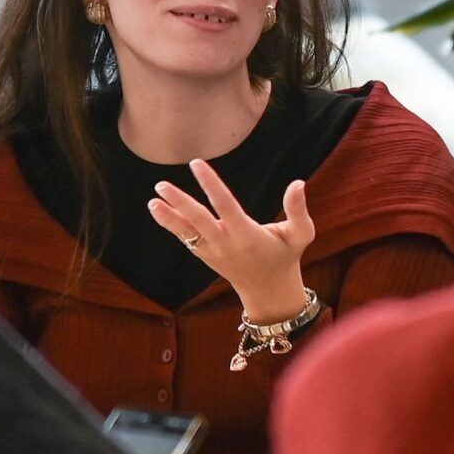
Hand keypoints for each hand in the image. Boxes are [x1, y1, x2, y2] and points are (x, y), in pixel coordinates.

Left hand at [149, 160, 314, 323]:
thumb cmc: (285, 255)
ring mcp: (213, 251)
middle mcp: (226, 244)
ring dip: (168, 217)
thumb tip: (298, 183)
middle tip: (162, 185)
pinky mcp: (206, 255)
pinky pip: (185, 239)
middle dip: (180, 203)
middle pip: (199, 221)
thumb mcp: (301, 234)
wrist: (268, 289)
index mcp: (248, 235)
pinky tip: (158, 209)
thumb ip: (298, 209)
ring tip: (153, 201)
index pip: (225, 206)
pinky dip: (171, 225)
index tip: (197, 164)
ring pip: (187, 232)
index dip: (211, 185)